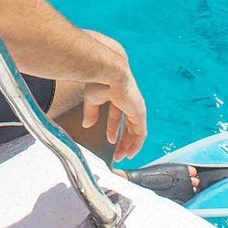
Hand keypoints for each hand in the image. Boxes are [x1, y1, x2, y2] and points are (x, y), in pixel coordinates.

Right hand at [80, 31, 147, 161]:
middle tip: (118, 153)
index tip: (110, 140)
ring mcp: (136, 108)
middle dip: (123, 140)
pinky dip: (137, 144)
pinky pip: (141, 133)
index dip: (113, 129)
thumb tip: (86, 124)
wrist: (109, 72)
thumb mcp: (92, 99)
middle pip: (129, 126)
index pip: (118, 116)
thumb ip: (91, 112)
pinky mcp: (140, 113)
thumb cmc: (100, 80)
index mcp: (118, 96)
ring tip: (123, 156)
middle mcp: (130, 103)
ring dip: (130, 145)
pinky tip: (131, 152)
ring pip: (136, 131)